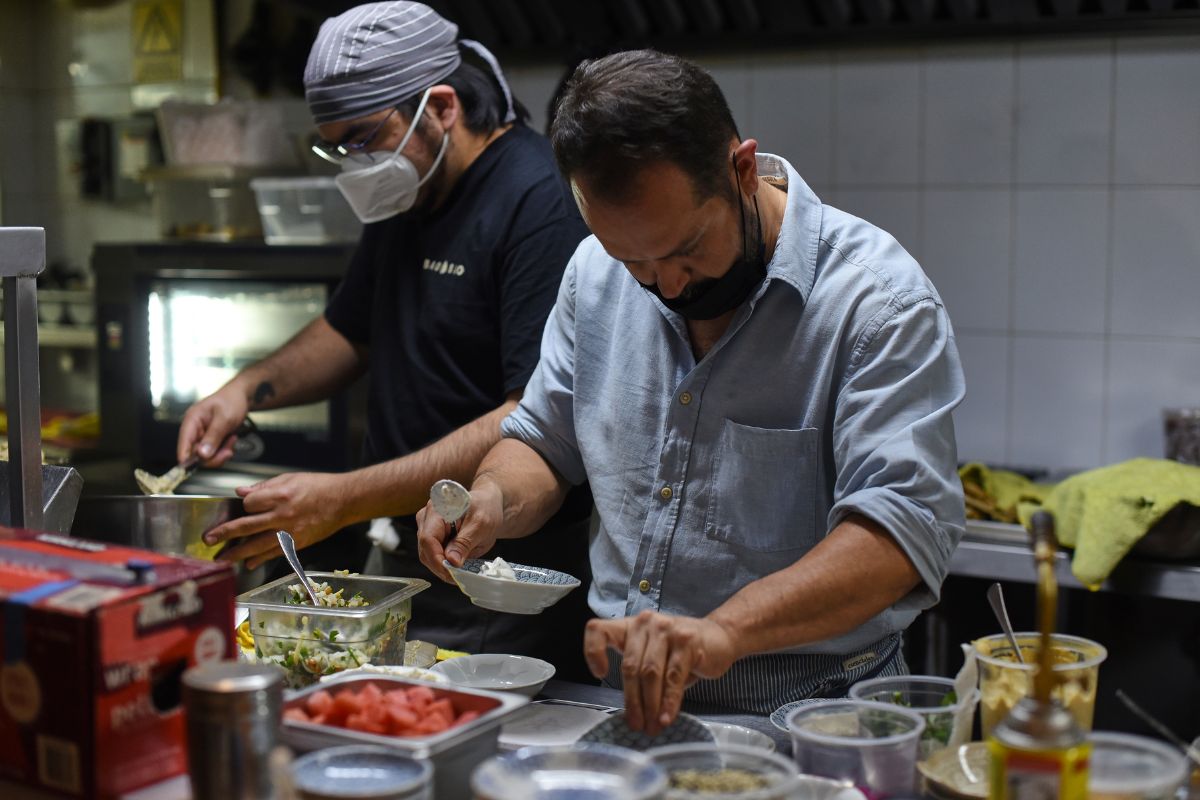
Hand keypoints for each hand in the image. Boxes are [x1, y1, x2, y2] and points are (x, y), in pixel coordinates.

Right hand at [177, 387, 249, 466]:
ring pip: (207, 456)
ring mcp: (203, 436)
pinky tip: (231, 440)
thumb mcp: (224, 418)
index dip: (188, 459)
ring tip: (232, 440)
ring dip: (221, 453)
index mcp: (191, 421)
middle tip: (228, 452)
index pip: (183, 445)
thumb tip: (202, 454)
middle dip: (213, 457)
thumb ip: (213, 436)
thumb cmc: (232, 400)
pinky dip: (224, 450)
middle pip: (195, 455)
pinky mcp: (211, 440)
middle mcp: (194, 430)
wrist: (243, 396)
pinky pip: (215, 453)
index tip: (200, 466)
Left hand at [205, 473, 350, 569]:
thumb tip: (241, 493)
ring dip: (237, 553)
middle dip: (224, 533)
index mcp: (280, 495)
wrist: (344, 500)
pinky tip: (249, 563)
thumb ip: (264, 487)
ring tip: (222, 559)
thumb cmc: (319, 486)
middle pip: (246, 526)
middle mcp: (283, 515)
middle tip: (208, 540)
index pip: (248, 503)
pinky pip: (275, 553)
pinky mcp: (298, 543)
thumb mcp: (290, 478)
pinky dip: (260, 559)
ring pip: (257, 545)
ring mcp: (290, 532)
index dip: (242, 505)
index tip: (241, 505)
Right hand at [416, 479, 502, 582]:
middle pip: (425, 549)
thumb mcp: (481, 525)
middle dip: (440, 566)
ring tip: (459, 573)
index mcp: (437, 509)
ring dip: (441, 567)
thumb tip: (451, 561)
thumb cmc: (485, 509)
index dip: (437, 559)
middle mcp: (427, 517)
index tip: (452, 573)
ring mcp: (427, 526)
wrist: (486, 504)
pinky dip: (443, 563)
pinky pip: (432, 554)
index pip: (428, 539)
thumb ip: (465, 543)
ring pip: (426, 554)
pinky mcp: (431, 535)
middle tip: (458, 578)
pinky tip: (456, 566)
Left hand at [584, 612, 738, 735]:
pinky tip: (666, 717)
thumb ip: (640, 678)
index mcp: (631, 627)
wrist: (720, 637)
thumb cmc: (682, 652)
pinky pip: (673, 678)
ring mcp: (667, 630)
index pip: (599, 630)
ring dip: (650, 705)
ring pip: (650, 674)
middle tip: (636, 725)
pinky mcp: (687, 642)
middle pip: (630, 667)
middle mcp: (646, 624)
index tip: (600, 674)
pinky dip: (669, 702)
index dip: (593, 651)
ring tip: (652, 726)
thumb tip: (633, 716)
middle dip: (633, 701)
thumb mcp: (655, 658)